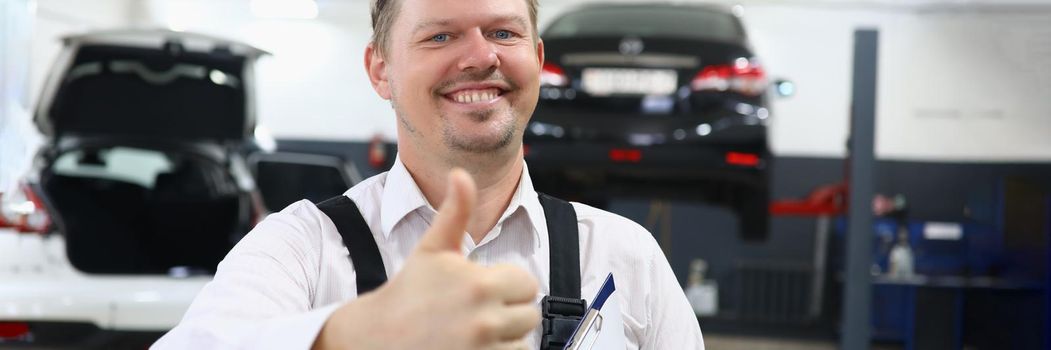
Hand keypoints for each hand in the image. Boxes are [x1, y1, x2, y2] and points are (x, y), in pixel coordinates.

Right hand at [315, 169, 540, 349]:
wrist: (376, 338)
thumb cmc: (407, 294)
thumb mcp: (432, 250)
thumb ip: (455, 212)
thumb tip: (462, 174)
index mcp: (478, 285)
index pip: (528, 284)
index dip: (509, 285)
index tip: (484, 290)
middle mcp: (484, 320)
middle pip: (529, 316)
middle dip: (509, 313)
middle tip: (477, 313)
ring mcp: (481, 349)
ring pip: (522, 343)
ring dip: (505, 339)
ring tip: (474, 333)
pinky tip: (473, 347)